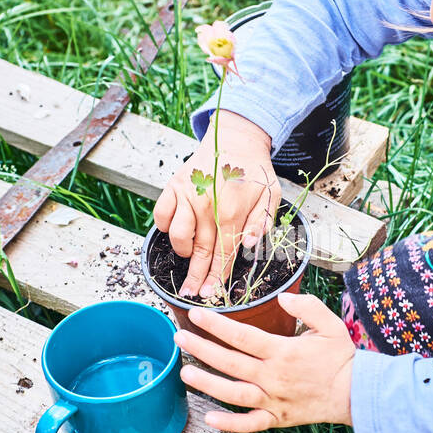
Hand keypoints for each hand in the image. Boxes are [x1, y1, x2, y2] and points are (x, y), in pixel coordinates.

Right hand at [152, 110, 281, 297]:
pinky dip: (165, 226)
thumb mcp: (270, 196)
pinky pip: (162, 215)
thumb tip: (248, 245)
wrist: (235, 139)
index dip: (216, 277)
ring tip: (189, 254)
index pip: (223, 254)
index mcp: (232, 212)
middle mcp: (206, 206)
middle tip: (191, 293)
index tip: (210, 293)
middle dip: (195, 276)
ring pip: (177, 236)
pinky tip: (175, 229)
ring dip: (182, 250)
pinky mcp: (173, 186)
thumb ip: (260, 223)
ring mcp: (187, 196)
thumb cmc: (254, 170)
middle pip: (200, 251)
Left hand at [174, 292, 354, 430]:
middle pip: (230, 362)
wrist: (357, 393)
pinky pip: (250, 424)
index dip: (216, 325)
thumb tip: (283, 298)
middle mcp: (273, 377)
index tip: (196, 315)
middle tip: (180, 338)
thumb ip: (307, 306)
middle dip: (202, 349)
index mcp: (283, 352)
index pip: (241, 336)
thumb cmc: (342, 357)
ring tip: (185, 374)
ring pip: (233, 394)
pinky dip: (229, 424)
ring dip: (207, 385)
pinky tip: (208, 418)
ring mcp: (274, 400)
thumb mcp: (330, 324)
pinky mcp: (278, 418)